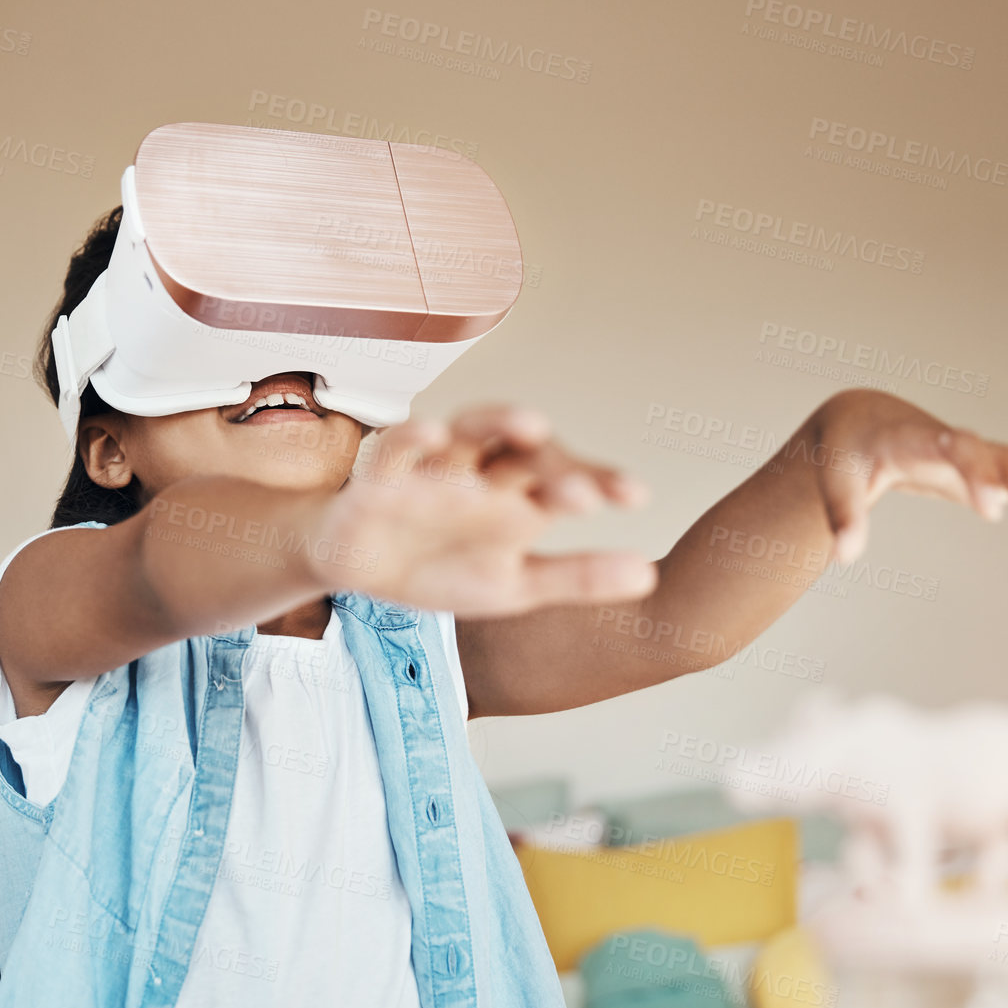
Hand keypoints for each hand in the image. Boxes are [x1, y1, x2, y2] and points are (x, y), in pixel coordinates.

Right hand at [310, 404, 656, 615]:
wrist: (357, 571)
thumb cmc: (439, 568)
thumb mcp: (513, 585)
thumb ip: (578, 577)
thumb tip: (650, 574)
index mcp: (515, 498)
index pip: (565, 479)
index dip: (599, 482)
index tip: (635, 497)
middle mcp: (480, 475)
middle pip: (523, 451)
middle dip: (554, 464)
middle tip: (584, 492)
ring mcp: (432, 471)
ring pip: (468, 431)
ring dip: (497, 422)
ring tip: (530, 425)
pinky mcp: (381, 477)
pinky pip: (396, 447)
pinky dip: (413, 436)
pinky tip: (434, 434)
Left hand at [810, 389, 1007, 565]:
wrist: (866, 420)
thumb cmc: (849, 451)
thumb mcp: (835, 479)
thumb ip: (843, 515)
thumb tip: (843, 554)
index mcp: (916, 439)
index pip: (955, 448)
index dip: (975, 473)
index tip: (992, 508)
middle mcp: (957, 441)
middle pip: (1006, 463)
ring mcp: (977, 451)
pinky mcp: (988, 463)